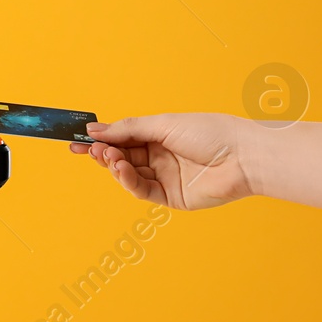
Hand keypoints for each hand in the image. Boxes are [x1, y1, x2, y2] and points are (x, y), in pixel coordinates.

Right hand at [71, 112, 258, 210]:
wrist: (244, 157)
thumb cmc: (211, 132)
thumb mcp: (164, 124)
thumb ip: (128, 129)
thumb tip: (95, 129)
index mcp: (159, 137)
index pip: (123, 138)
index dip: (101, 138)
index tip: (78, 138)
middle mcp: (160, 158)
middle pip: (122, 157)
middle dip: (103, 153)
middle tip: (87, 149)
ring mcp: (165, 178)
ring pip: (128, 175)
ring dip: (113, 165)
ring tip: (107, 156)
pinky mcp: (172, 197)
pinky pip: (142, 190)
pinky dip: (127, 180)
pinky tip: (121, 168)